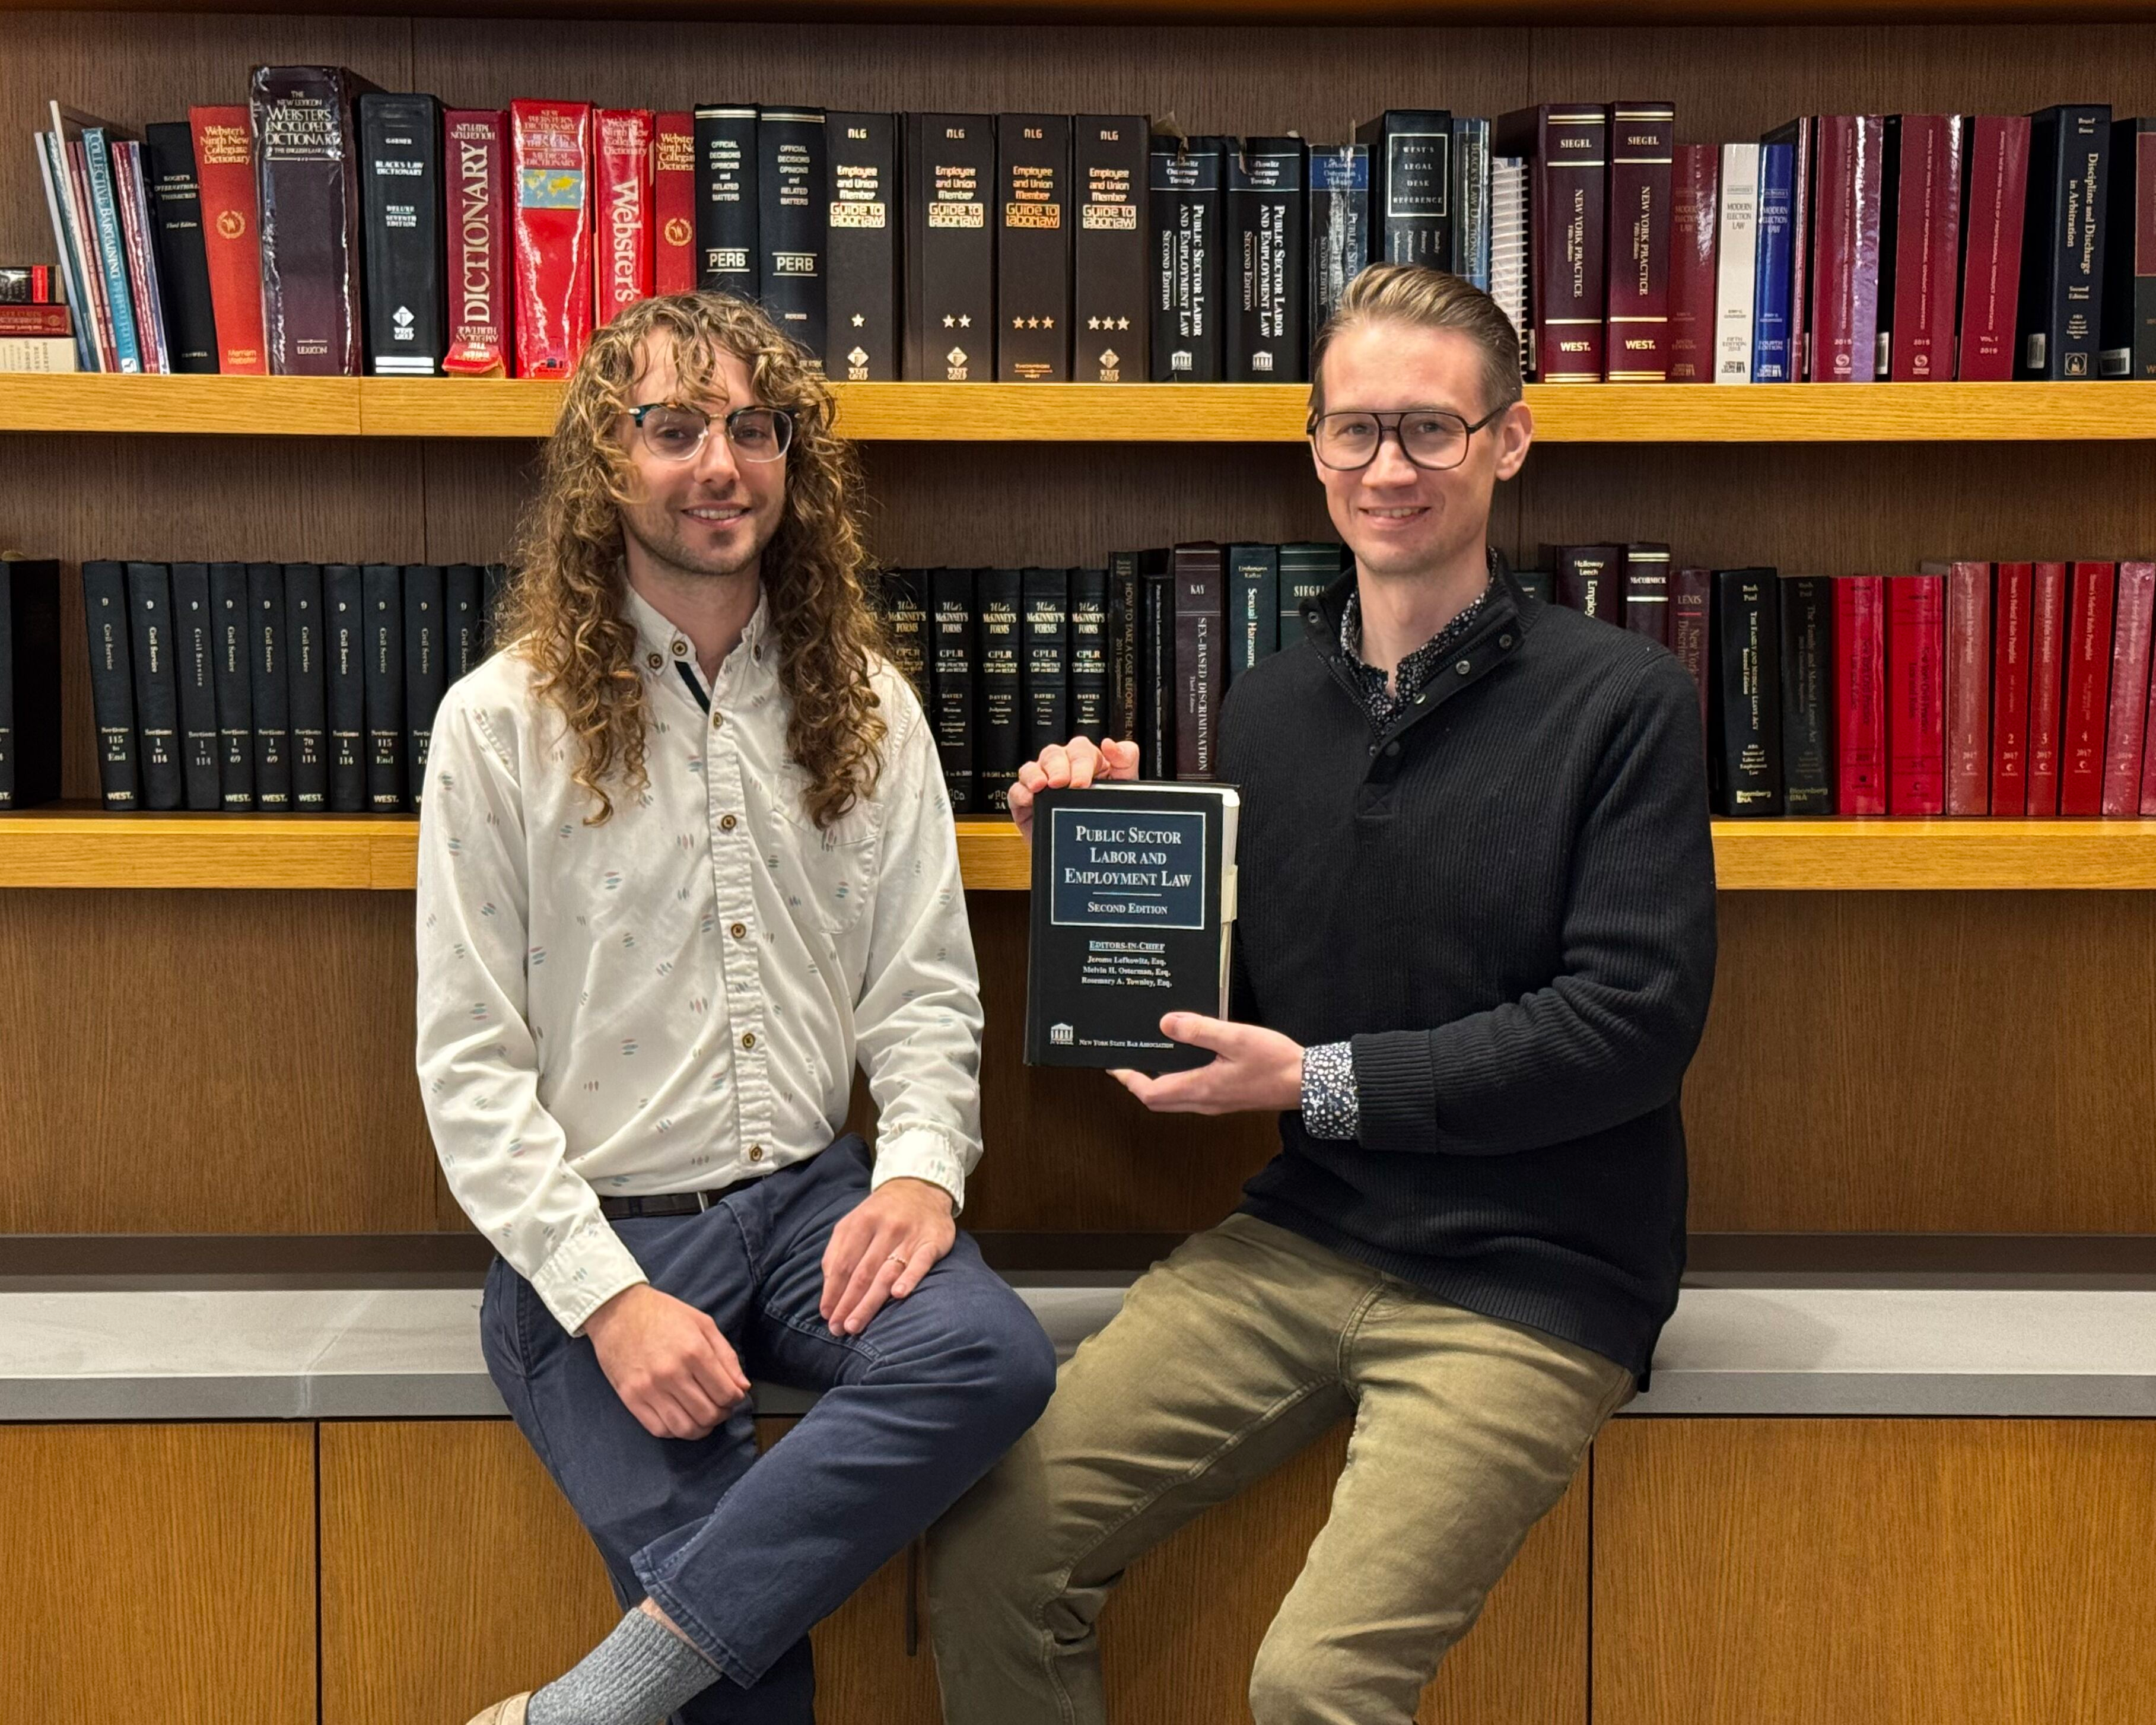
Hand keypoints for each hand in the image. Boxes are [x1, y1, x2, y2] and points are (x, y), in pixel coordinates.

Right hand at [583, 1283, 751, 1440]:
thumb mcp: (703, 1324)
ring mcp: (649, 1388)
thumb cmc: (663, 1314)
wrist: (617, 1311)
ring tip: (703, 1417)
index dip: (735, 1399)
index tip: (733, 1395)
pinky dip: (676, 1431)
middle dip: (721, 1414)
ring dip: (701, 1429)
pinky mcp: (631, 1398)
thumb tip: (743, 1387)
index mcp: (694, 1351)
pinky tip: (681, 1419)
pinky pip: (660, 1429)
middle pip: (708, 1414)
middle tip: (720, 1407)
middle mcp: (672, 1373)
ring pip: (685, 1428)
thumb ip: (726, 1356)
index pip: (726, 1393)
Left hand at [820, 1176, 957, 1336]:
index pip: (844, 1263)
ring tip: (856, 1324)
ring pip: (887, 1272)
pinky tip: (898, 1295)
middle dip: (848, 1303)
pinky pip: (921, 1262)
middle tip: (838, 1329)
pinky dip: (910, 1278)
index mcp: (862, 1222)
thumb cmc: (881, 1213)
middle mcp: (885, 1228)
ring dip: (870, 1301)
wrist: (921, 1187)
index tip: (826, 1315)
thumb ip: (838, 1249)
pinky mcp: (933, 1241)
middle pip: (863, 1272)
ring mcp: (910, 1235)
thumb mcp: (854, 1221)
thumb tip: (827, 1286)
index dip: (833, 1291)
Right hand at [1007, 735, 1140, 842]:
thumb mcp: (1125, 787)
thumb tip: (1111, 744)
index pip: (1081, 750)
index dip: (1081, 762)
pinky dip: (1021, 792)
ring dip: (1036, 775)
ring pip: (1033, 767)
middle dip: (1059, 768)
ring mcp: (1042, 784)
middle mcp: (1062, 768)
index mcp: (1086, 761)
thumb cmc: (1106, 814)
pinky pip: (1016, 790)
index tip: (1084, 781)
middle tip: (1063, 784)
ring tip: (1043, 786)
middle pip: (1054, 754)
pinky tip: (1031, 798)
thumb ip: (1125, 761)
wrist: (1089, 851)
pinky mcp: (1025, 802)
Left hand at [1110, 1014, 1305, 1116]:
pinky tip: (1182, 1061)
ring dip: (1156, 1084)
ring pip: (1174, 1099)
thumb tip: (1166, 1024)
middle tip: (1125, 1063)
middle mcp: (1204, 1101)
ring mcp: (1215, 1103)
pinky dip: (1176, 1082)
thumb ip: (1200, 1030)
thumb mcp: (1236, 1038)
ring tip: (1148, 1059)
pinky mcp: (1226, 1098)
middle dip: (1137, 1084)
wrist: (1307, 1084)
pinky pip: (1191, 1094)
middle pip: (1158, 1100)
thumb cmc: (1275, 1062)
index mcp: (1201, 1088)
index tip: (1114, 1065)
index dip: (1129, 1079)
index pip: (1152, 1092)